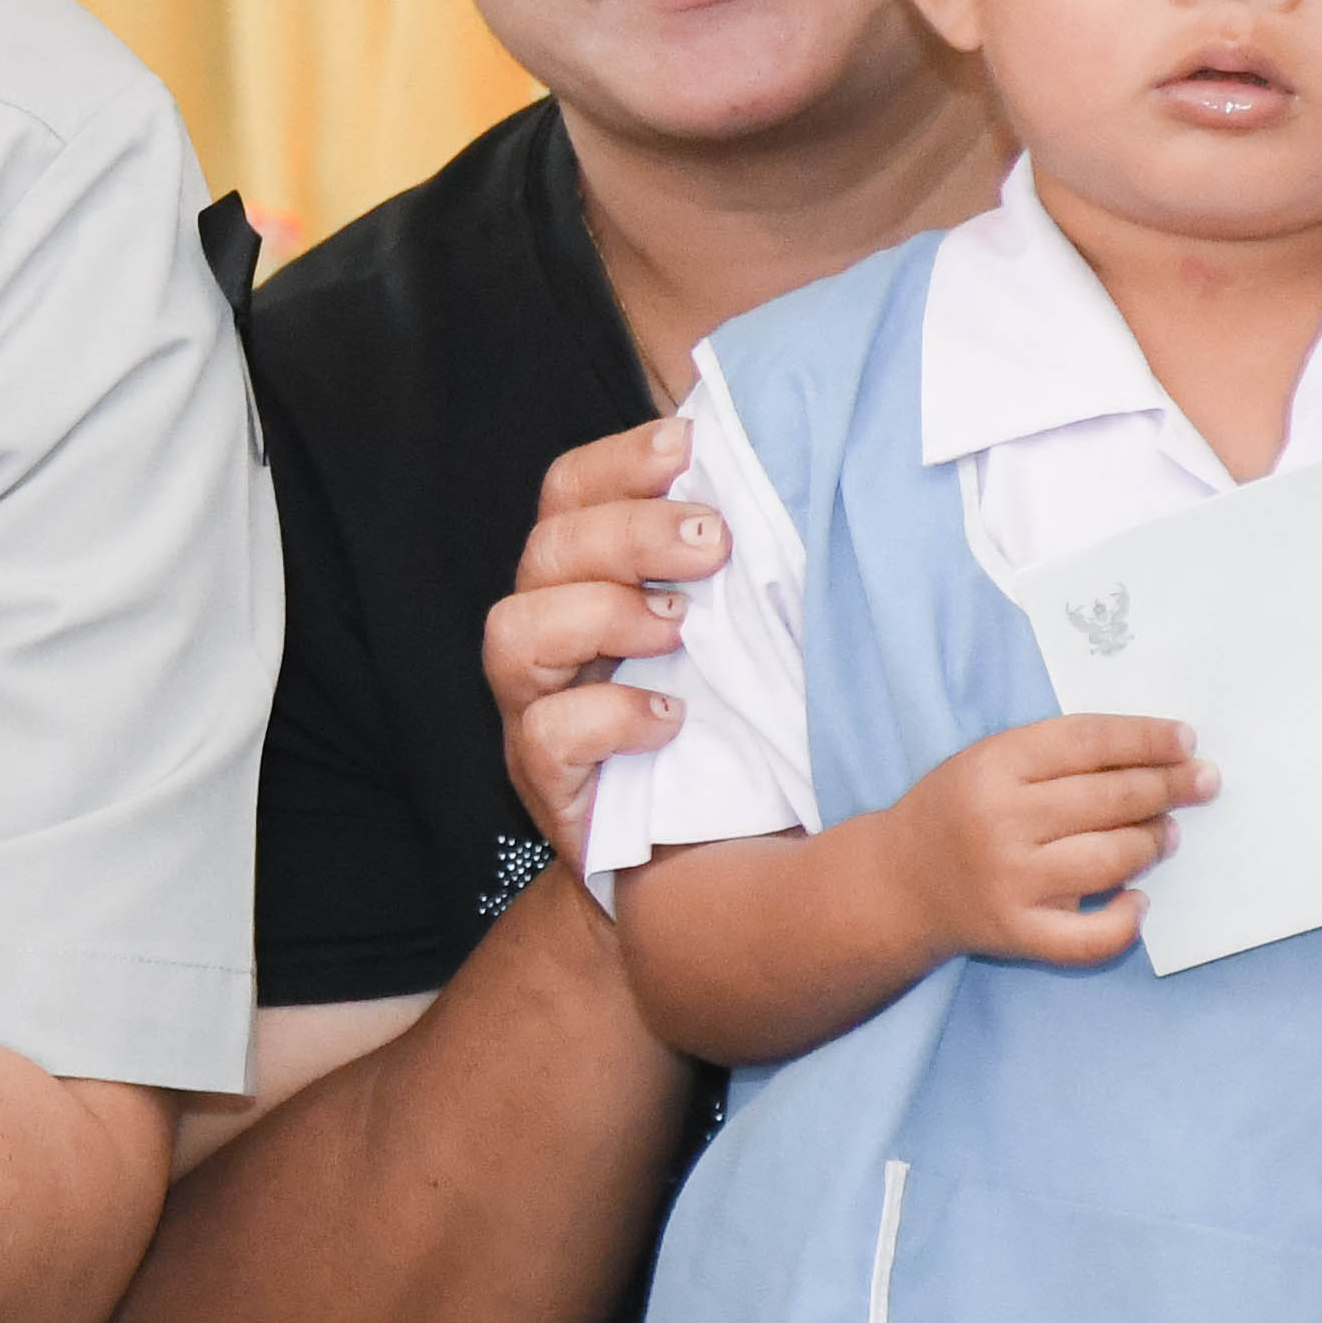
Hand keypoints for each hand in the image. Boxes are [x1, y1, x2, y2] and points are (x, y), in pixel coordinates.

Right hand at [488, 418, 730, 862]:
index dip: (616, 461)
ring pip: (514, 631)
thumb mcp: (752, 638)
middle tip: (712, 543)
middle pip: (546, 549)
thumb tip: (807, 464)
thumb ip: (751, 567)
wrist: (715, 879)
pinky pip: (546, 736)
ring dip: (602, 613)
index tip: (687, 443)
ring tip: (679, 628)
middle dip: (628, 533)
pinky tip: (670, 718)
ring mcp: (539, 713)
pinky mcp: (550, 787)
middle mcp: (552, 640)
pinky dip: (607, 715)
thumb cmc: (738, 738)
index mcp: (591, 583)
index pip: (570, 493)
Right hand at [874, 716, 1214, 968]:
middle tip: (1202, 782)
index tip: (1186, 740)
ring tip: (1166, 834)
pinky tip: (1137, 900)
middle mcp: (1000, 822)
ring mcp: (1011, 882)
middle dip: (1169, 787)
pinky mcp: (1020, 933)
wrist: (899, 883)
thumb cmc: (958, 811)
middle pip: (1111, 798)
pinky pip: (1095, 936)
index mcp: (991, 767)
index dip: (1146, 739)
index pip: (1087, 741)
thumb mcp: (988, 761)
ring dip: (1154, 843)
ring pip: (1114, 859)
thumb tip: (1157, 757)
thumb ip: (1059, 754)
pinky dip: (1128, 919)